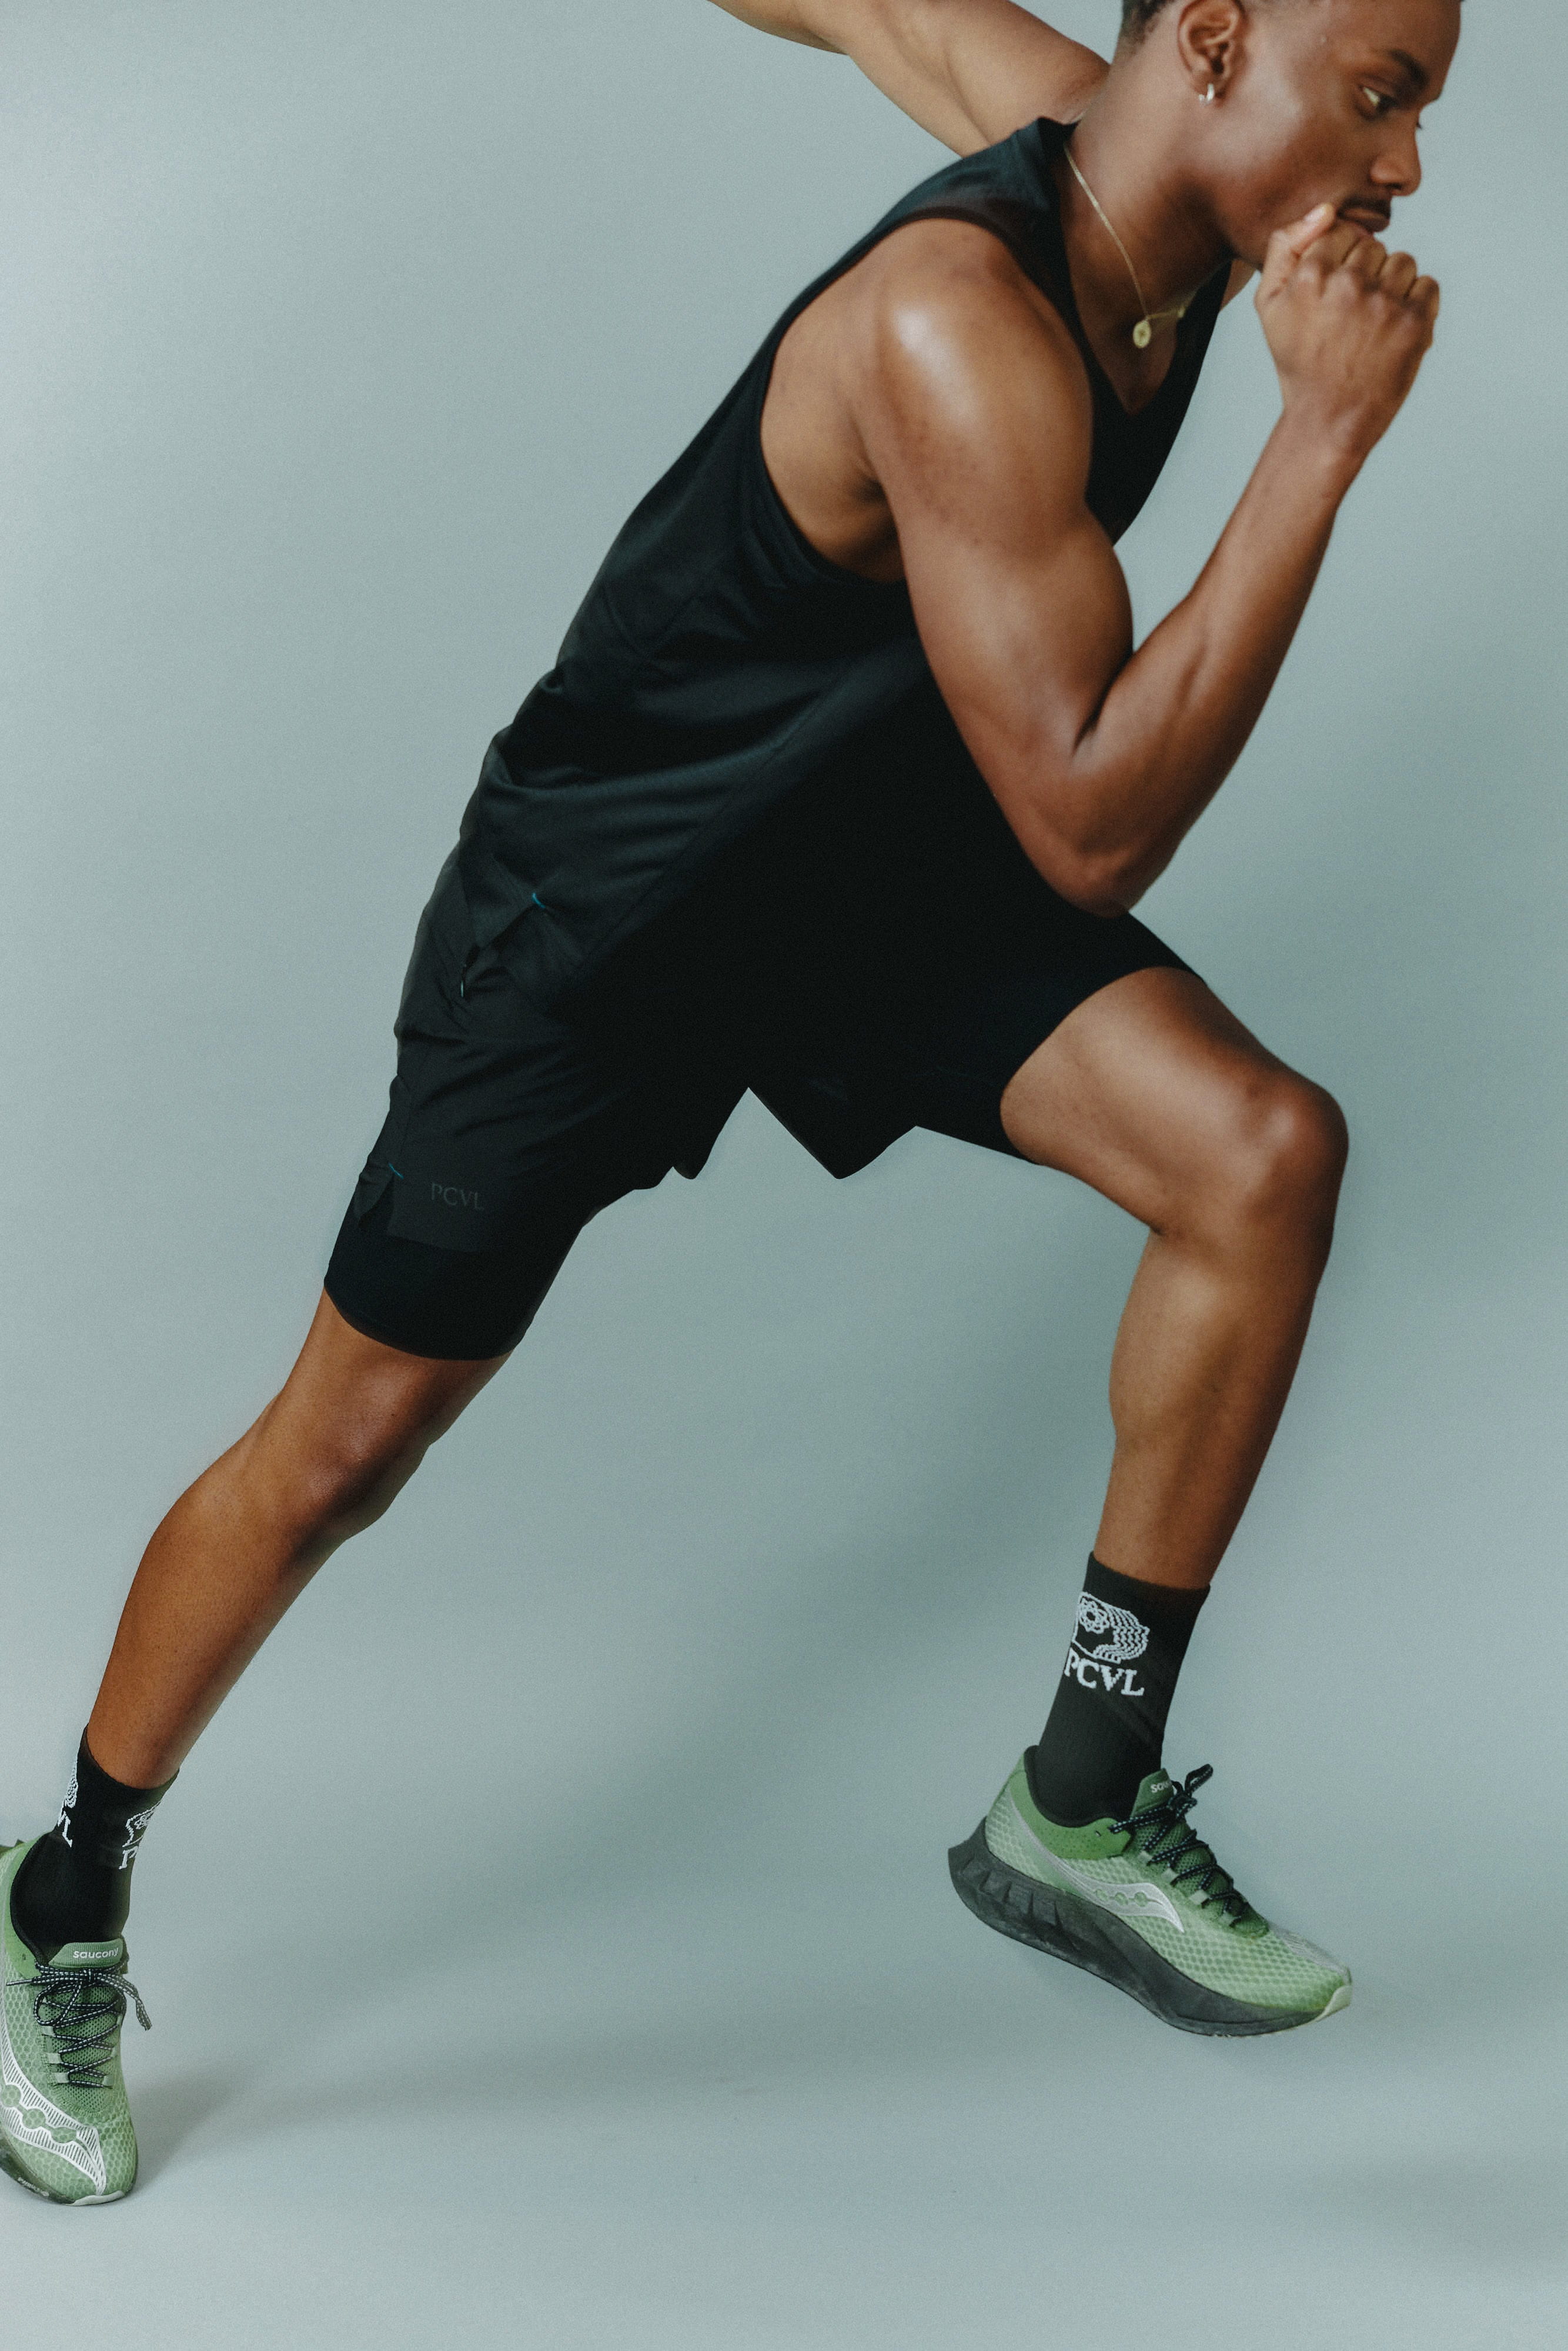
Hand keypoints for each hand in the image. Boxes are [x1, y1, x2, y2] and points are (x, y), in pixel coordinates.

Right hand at [1256, 205, 1439, 467]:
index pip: (1341, 232)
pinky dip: (1417, 307)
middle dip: (1366, 276)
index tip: (1332, 298)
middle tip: (1350, 319)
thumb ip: (1285, 247)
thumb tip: (1325, 210)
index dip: (1339, 263)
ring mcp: (1384, 303)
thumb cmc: (1299, 361)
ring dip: (1393, 289)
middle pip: (1373, 247)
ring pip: (1403, 263)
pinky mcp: (1414, 323)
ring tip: (1372, 326)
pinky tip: (1393, 334)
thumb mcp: (1269, 304)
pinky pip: (1428, 286)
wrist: (1328, 420)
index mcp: (1310, 275)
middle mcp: (1347, 284)